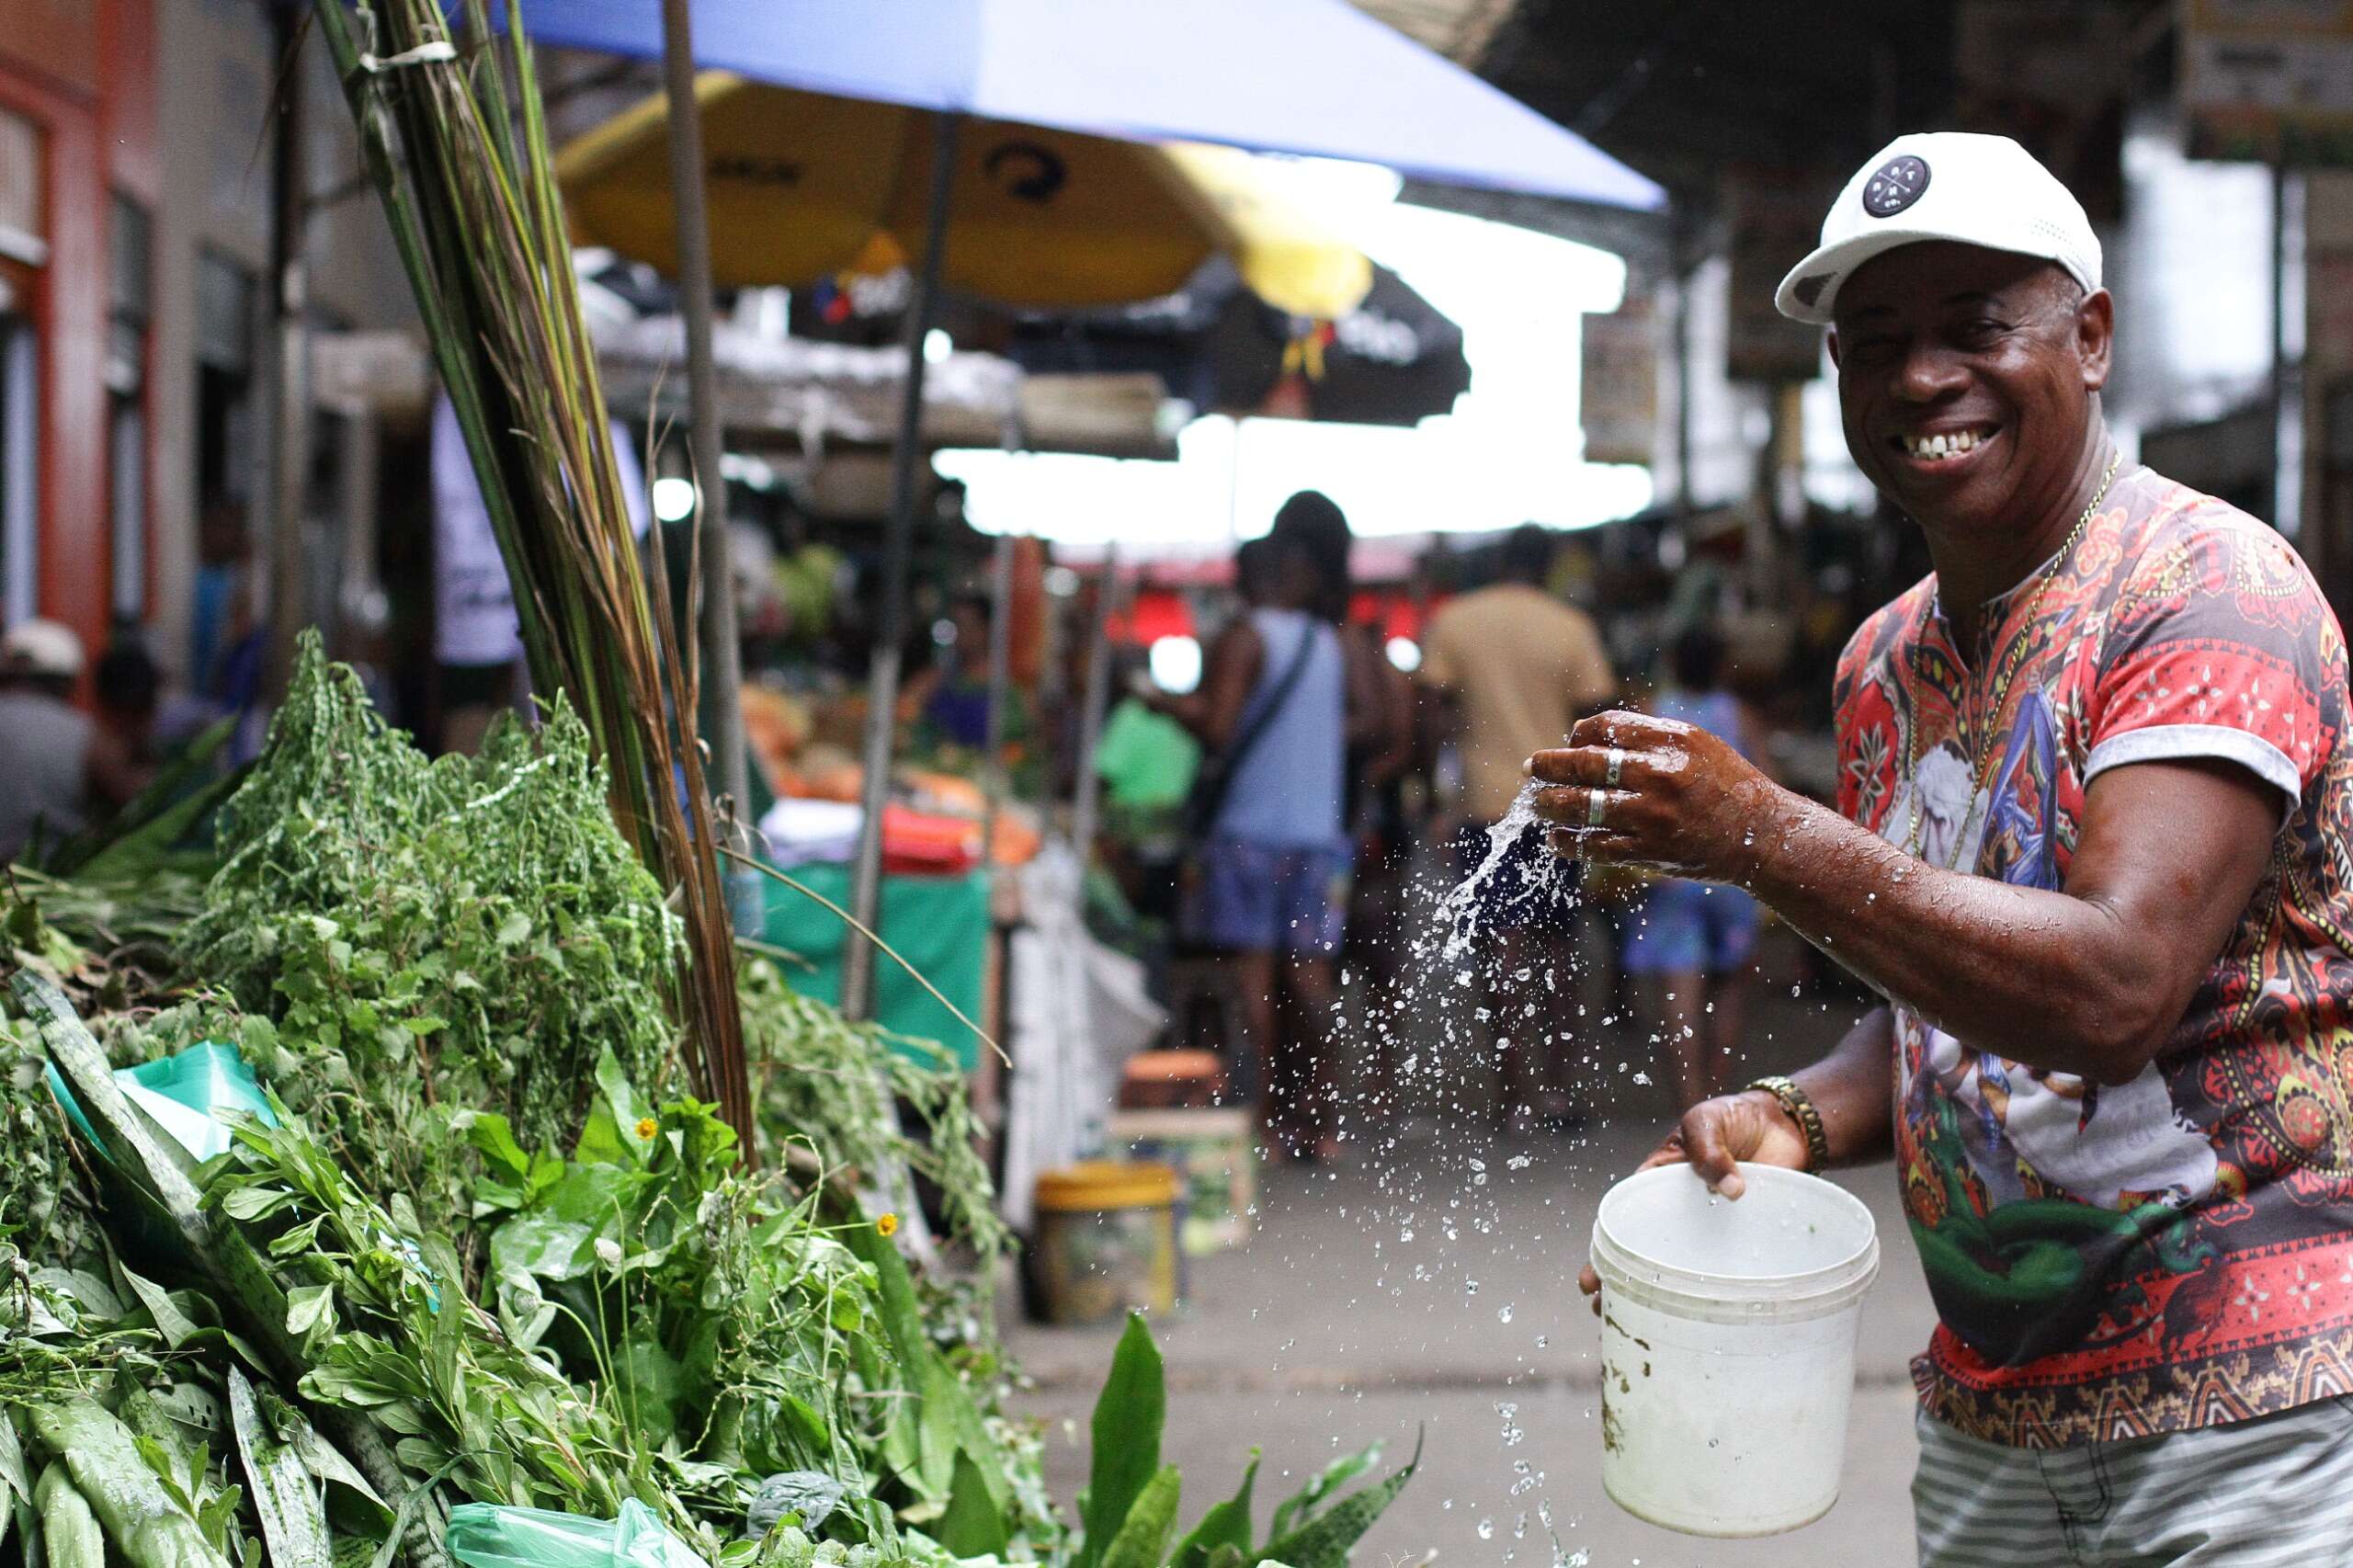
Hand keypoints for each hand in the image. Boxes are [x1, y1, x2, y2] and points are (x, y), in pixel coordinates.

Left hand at [1528, 709, 1786, 882]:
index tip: (1569, 741)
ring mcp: (1653, 816)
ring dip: (1550, 805)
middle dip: (1550, 766)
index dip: (1579, 733)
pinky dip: (1569, 842)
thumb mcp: (1695, 743)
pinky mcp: (1651, 851)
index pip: (1607, 727)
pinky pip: (1596, 846)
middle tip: (1531, 767)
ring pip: (1583, 808)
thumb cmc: (1725, 784)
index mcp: (1672, 741)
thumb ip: (1645, 735)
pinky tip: (1556, 839)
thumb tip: (1583, 735)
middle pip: (1586, 765)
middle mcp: (1661, 775)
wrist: (1761, 834)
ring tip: (1537, 804)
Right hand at [1575, 1089, 1812, 1312]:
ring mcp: (1711, 1230)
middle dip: (1621, 1286)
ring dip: (1663, 1298)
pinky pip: (1728, 1267)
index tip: (1589, 1280)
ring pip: (1683, 1271)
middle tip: (1606, 1313)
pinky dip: (1716, 1293)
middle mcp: (1679, 1214)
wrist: (1783, 1124)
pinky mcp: (1744, 1238)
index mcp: (1657, 1184)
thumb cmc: (1732, 1117)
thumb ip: (1709, 1150)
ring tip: (1647, 1326)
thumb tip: (1730, 1191)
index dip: (1601, 1254)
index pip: (1622, 1223)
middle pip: (1645, 1256)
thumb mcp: (1706, 1121)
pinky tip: (1709, 1318)